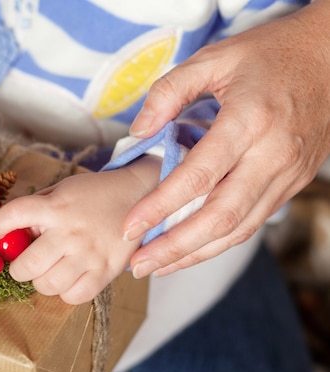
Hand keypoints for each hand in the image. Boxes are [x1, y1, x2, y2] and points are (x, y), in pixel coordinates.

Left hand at [0, 156, 159, 304]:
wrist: (139, 195)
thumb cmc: (94, 194)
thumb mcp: (62, 189)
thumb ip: (37, 208)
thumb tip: (10, 233)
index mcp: (56, 208)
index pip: (13, 216)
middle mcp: (70, 232)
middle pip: (27, 265)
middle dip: (17, 268)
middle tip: (23, 264)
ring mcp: (89, 254)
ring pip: (48, 285)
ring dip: (40, 281)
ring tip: (47, 272)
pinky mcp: (106, 271)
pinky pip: (75, 296)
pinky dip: (64, 292)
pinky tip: (67, 279)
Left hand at [123, 3, 329, 277]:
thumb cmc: (269, 54)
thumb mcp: (214, 57)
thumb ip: (170, 92)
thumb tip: (139, 132)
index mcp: (249, 120)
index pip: (197, 177)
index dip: (159, 207)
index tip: (129, 227)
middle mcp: (272, 154)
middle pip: (220, 216)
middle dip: (175, 246)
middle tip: (140, 264)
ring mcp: (288, 173)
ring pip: (239, 228)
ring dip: (196, 253)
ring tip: (159, 266)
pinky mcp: (293, 182)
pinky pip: (254, 220)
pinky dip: (221, 241)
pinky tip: (193, 249)